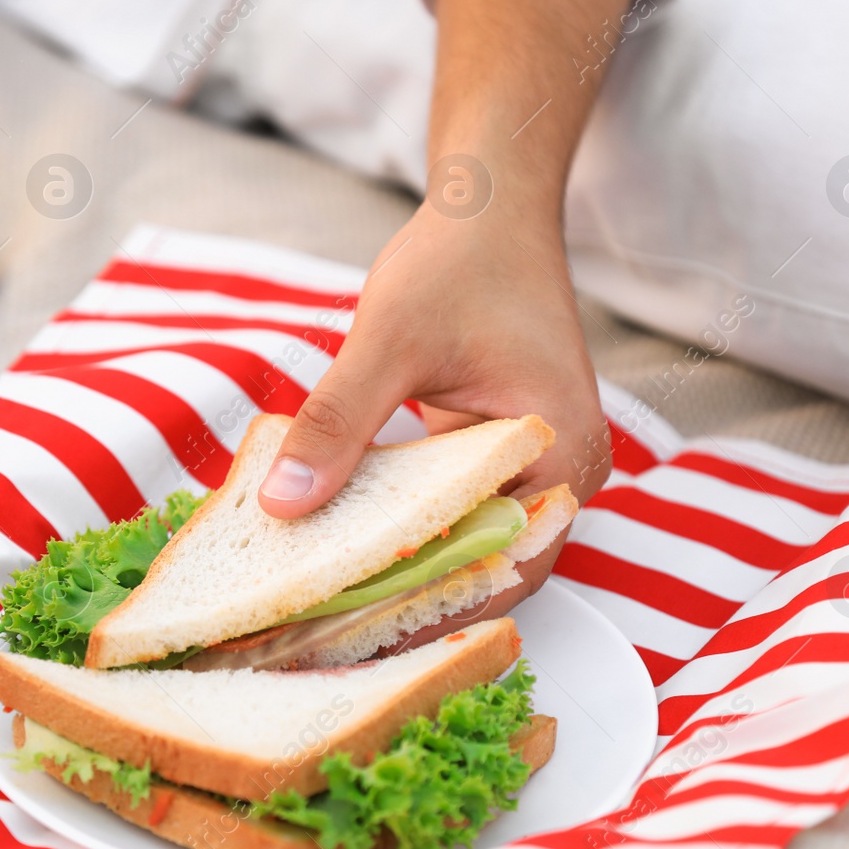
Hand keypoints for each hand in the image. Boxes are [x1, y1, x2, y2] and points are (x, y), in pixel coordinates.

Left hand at [257, 197, 609, 597]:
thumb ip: (339, 422)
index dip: (427, 610)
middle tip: (323, 638)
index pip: (502, 566)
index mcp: (559, 449)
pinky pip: (458, 511)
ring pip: (473, 545)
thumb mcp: (388, 339)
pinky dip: (408, 531)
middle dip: (410, 604)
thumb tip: (285, 504)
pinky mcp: (501, 454)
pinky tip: (347, 548)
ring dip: (407, 572)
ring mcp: (536, 465)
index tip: (350, 636)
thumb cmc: (458, 260)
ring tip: (327, 609)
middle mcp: (562, 471)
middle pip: (490, 569)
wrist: (489, 209)